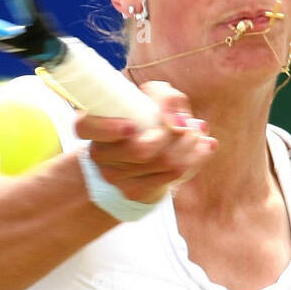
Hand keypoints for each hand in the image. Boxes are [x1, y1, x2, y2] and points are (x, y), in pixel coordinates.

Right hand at [72, 80, 217, 205]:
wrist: (142, 160)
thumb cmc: (144, 120)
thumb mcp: (149, 98)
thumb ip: (164, 97)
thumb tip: (180, 121)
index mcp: (92, 126)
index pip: (86, 127)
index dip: (108, 128)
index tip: (131, 126)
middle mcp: (99, 154)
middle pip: (139, 149)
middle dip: (174, 133)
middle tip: (189, 122)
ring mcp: (115, 177)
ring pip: (163, 161)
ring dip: (191, 143)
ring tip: (199, 130)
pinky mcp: (135, 192)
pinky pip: (174, 174)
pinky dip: (196, 157)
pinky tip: (204, 146)